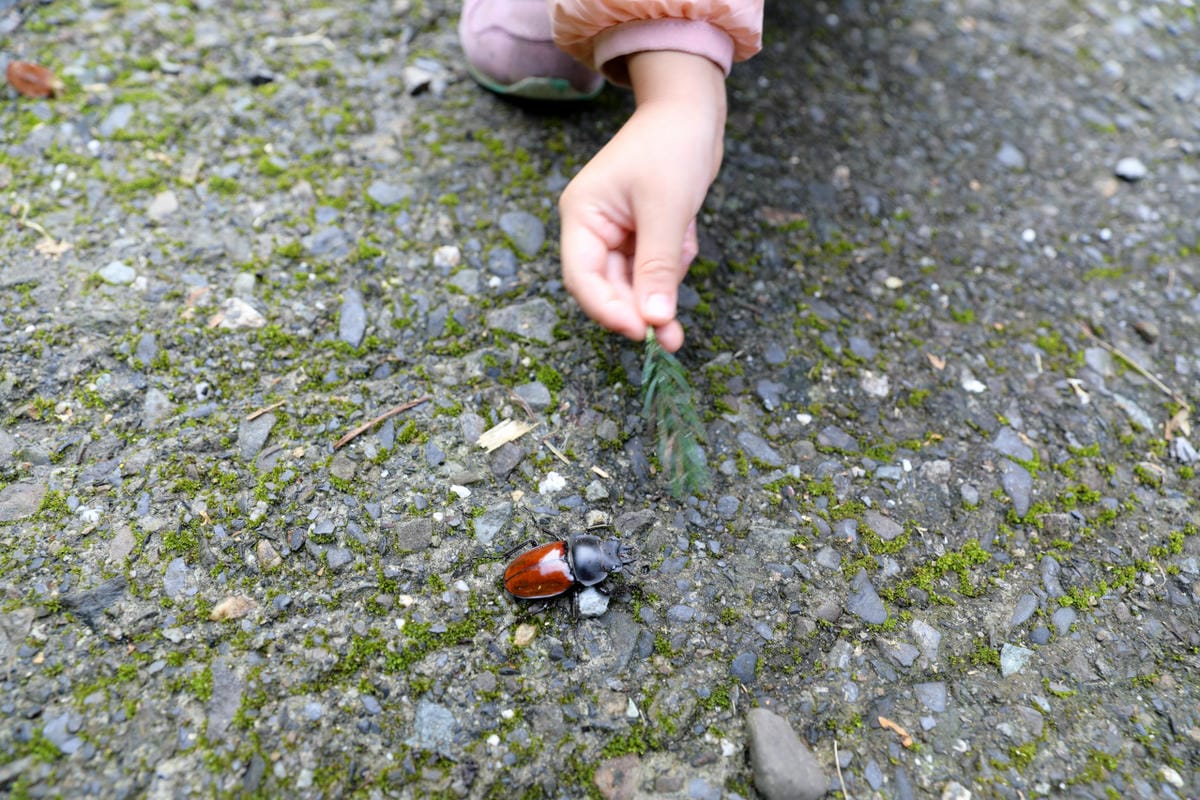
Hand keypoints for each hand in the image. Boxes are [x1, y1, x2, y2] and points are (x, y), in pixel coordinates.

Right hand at [559, 51, 725, 351]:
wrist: (694, 111)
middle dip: (641, 309)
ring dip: (662, 286)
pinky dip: (674, 264)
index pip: (583, 278)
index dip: (607, 310)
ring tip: (685, 262)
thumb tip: (653, 320)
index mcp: (582, 216)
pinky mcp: (642, 235)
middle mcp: (593, 229)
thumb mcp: (665, 209)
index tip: (639, 332)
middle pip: (608, 288)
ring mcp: (618, 234)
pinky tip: (688, 237)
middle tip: (671, 338)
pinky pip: (656, 269)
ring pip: (635, 284)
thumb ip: (657, 268)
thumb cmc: (672, 145)